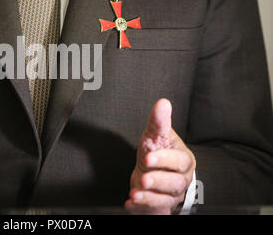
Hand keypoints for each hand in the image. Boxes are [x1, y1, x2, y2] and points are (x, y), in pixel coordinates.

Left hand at [125, 99, 195, 214]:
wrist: (153, 171)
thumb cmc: (157, 152)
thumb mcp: (155, 136)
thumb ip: (158, 122)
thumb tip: (163, 103)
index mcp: (183, 160)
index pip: (179, 161)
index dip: (164, 160)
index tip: (148, 156)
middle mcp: (180, 179)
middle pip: (174, 183)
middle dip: (158, 181)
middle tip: (143, 178)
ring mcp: (171, 195)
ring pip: (165, 199)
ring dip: (149, 197)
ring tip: (135, 192)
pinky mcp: (160, 206)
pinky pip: (155, 210)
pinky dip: (142, 207)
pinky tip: (130, 203)